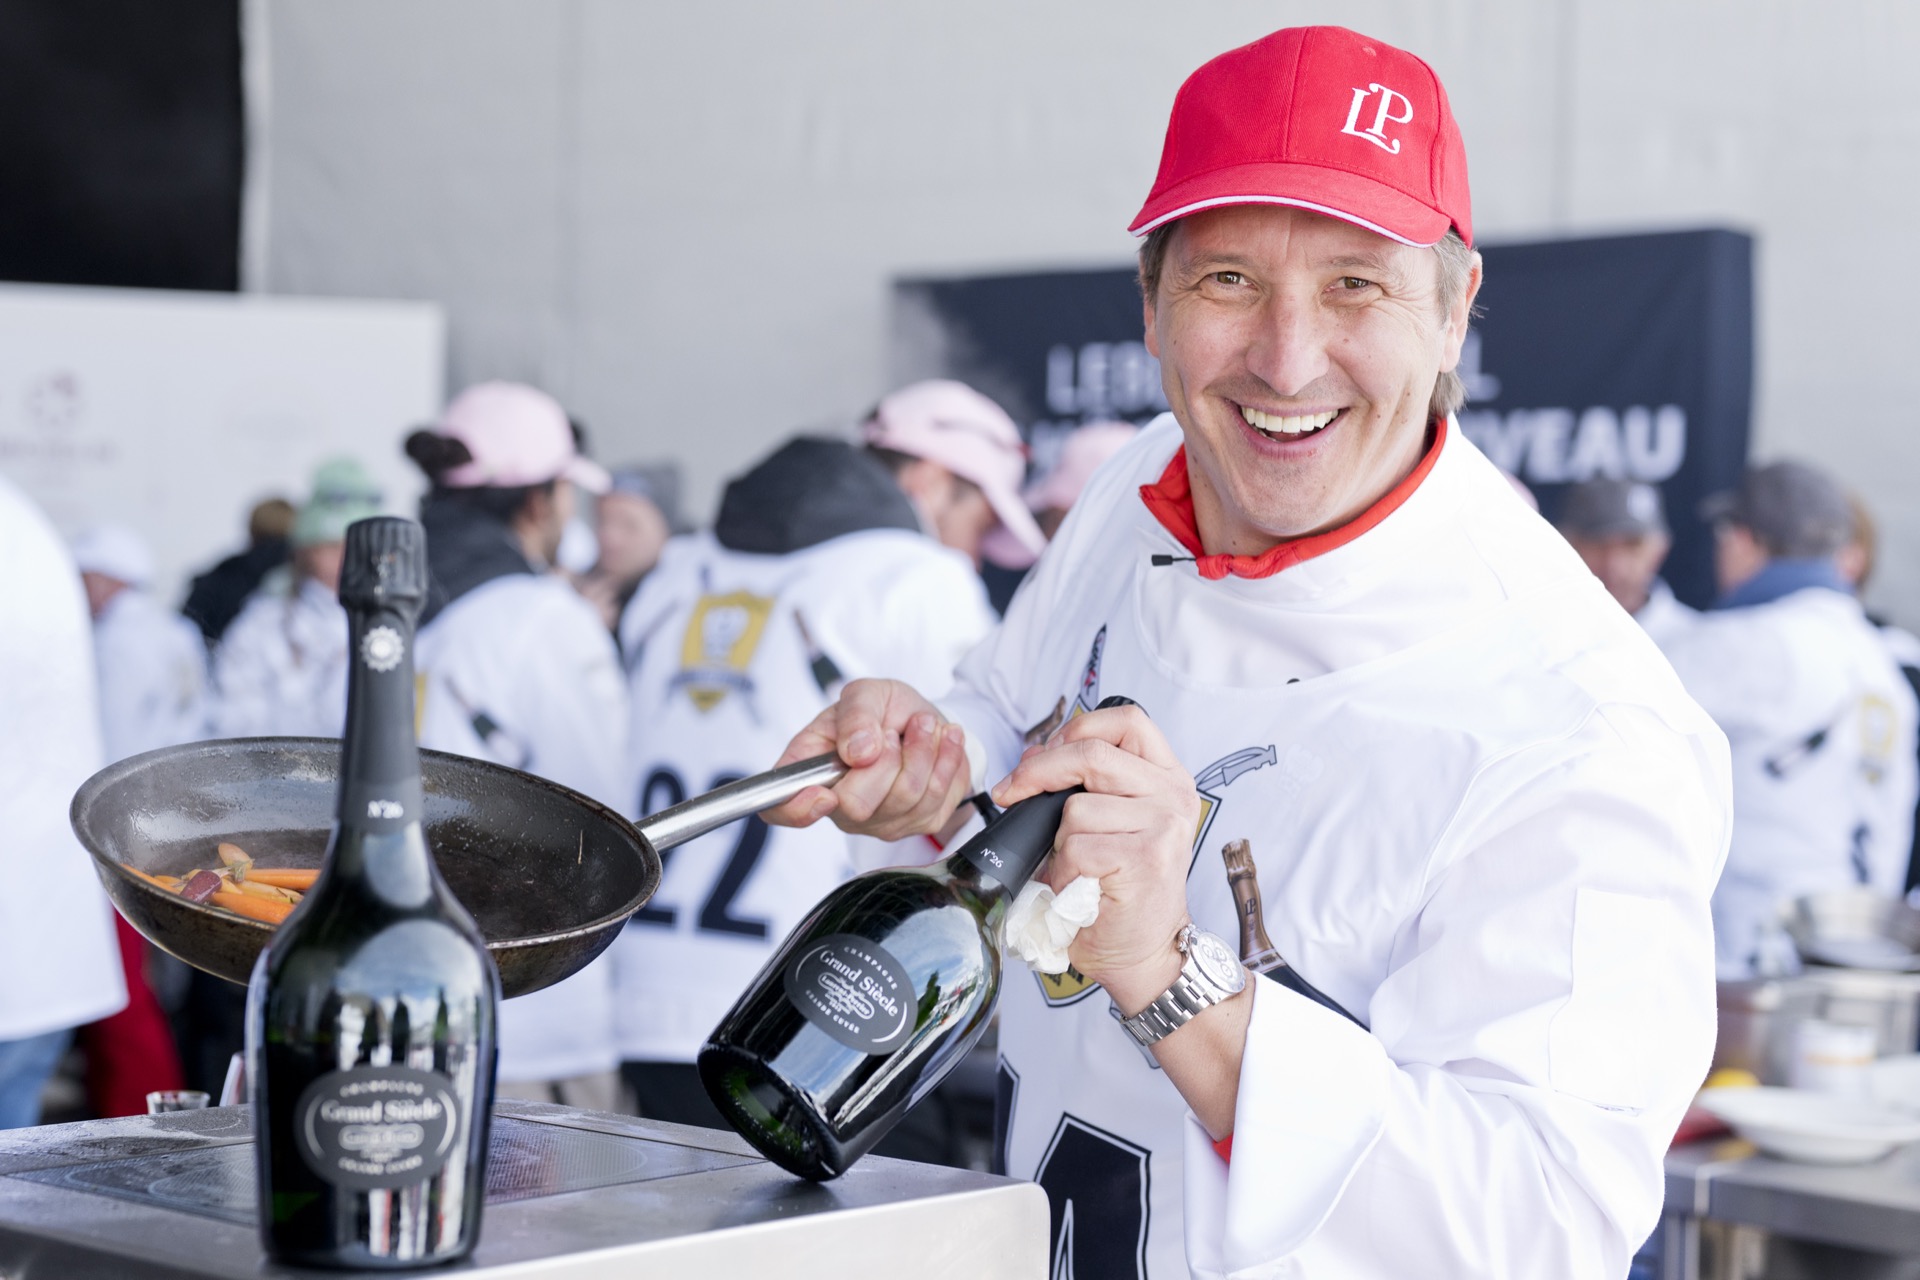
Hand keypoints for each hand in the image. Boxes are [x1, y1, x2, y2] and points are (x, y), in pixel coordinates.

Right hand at [762, 678, 972, 839]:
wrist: (925, 722)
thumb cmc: (884, 711)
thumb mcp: (866, 694)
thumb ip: (857, 715)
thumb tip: (858, 751)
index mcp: (810, 772)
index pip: (782, 808)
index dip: (797, 810)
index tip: (823, 793)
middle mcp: (839, 807)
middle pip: (857, 805)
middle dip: (886, 757)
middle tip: (893, 731)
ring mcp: (879, 823)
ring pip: (905, 797)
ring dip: (922, 750)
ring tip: (924, 725)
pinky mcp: (919, 823)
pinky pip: (937, 798)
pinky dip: (947, 760)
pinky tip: (944, 740)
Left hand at [990, 703, 1200, 1011]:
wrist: (1144, 953)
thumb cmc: (1119, 890)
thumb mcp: (1108, 822)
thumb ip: (1082, 784)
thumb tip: (1032, 755)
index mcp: (1167, 777)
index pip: (1126, 721)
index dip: (1077, 729)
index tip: (1044, 754)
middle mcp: (1173, 795)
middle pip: (1090, 754)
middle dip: (1037, 773)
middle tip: (1010, 794)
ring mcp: (1163, 825)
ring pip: (1076, 808)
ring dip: (1058, 842)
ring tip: (1073, 869)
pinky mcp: (1145, 858)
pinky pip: (1076, 847)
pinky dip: (1062, 871)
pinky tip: (1076, 889)